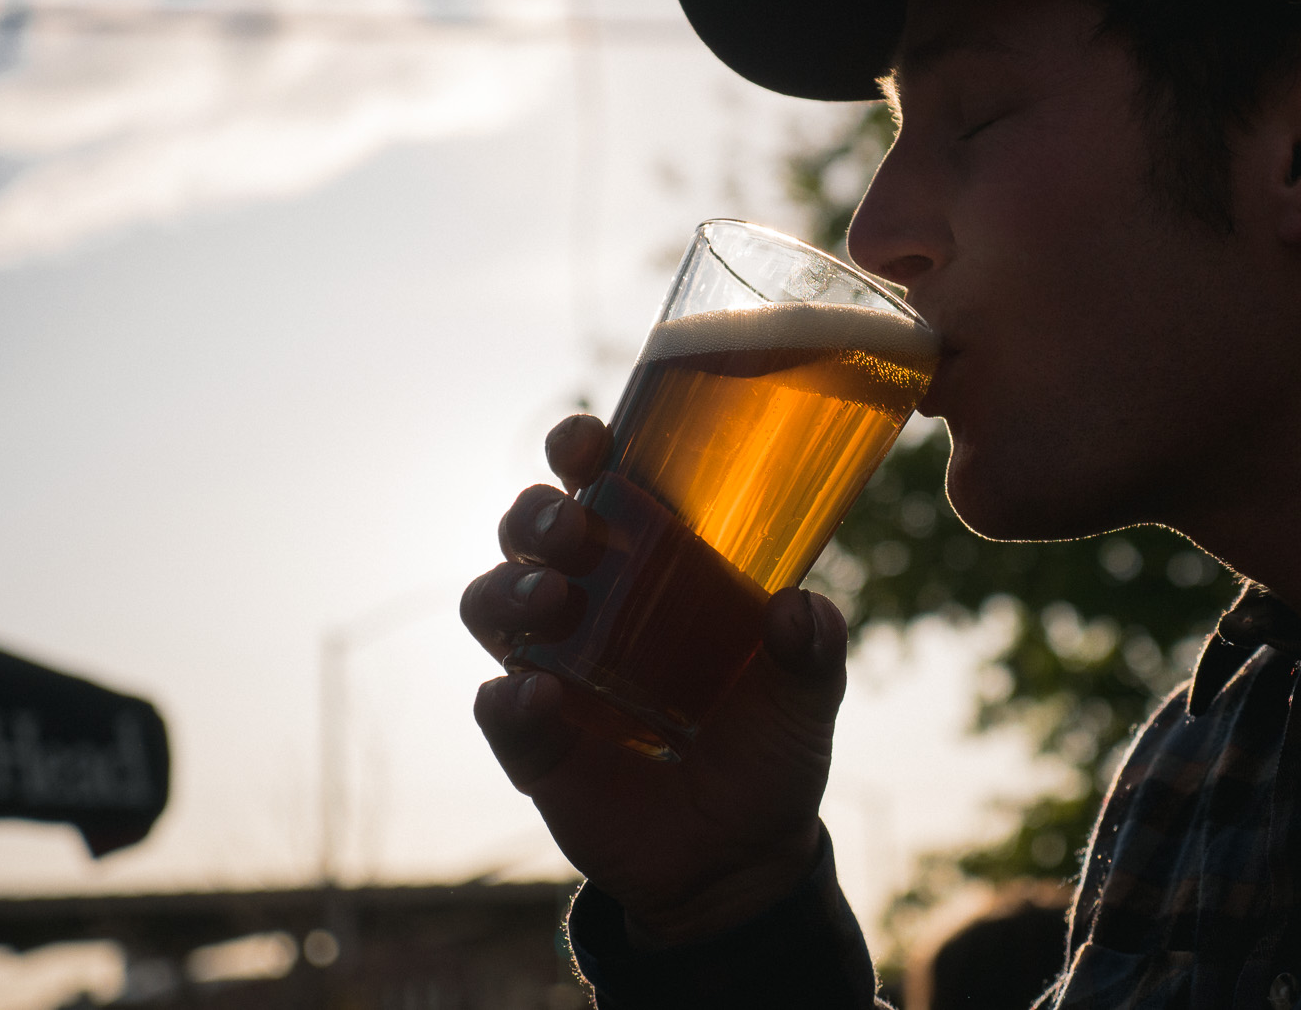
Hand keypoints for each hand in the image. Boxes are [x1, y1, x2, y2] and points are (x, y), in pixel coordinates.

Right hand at [462, 415, 848, 945]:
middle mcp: (586, 601)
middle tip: (576, 530)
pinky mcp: (530, 741)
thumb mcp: (804, 698)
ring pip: (489, 602)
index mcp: (649, 563)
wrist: (737, 857)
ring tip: (554, 601)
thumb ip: (811, 653)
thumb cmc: (765, 749)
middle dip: (536, 515)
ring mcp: (550, 668)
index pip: (595, 484)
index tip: (588, 442)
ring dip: (511, 589)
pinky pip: (496, 706)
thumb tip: (801, 607)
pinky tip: (540, 695)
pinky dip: (509, 696)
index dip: (577, 450)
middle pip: (526, 530)